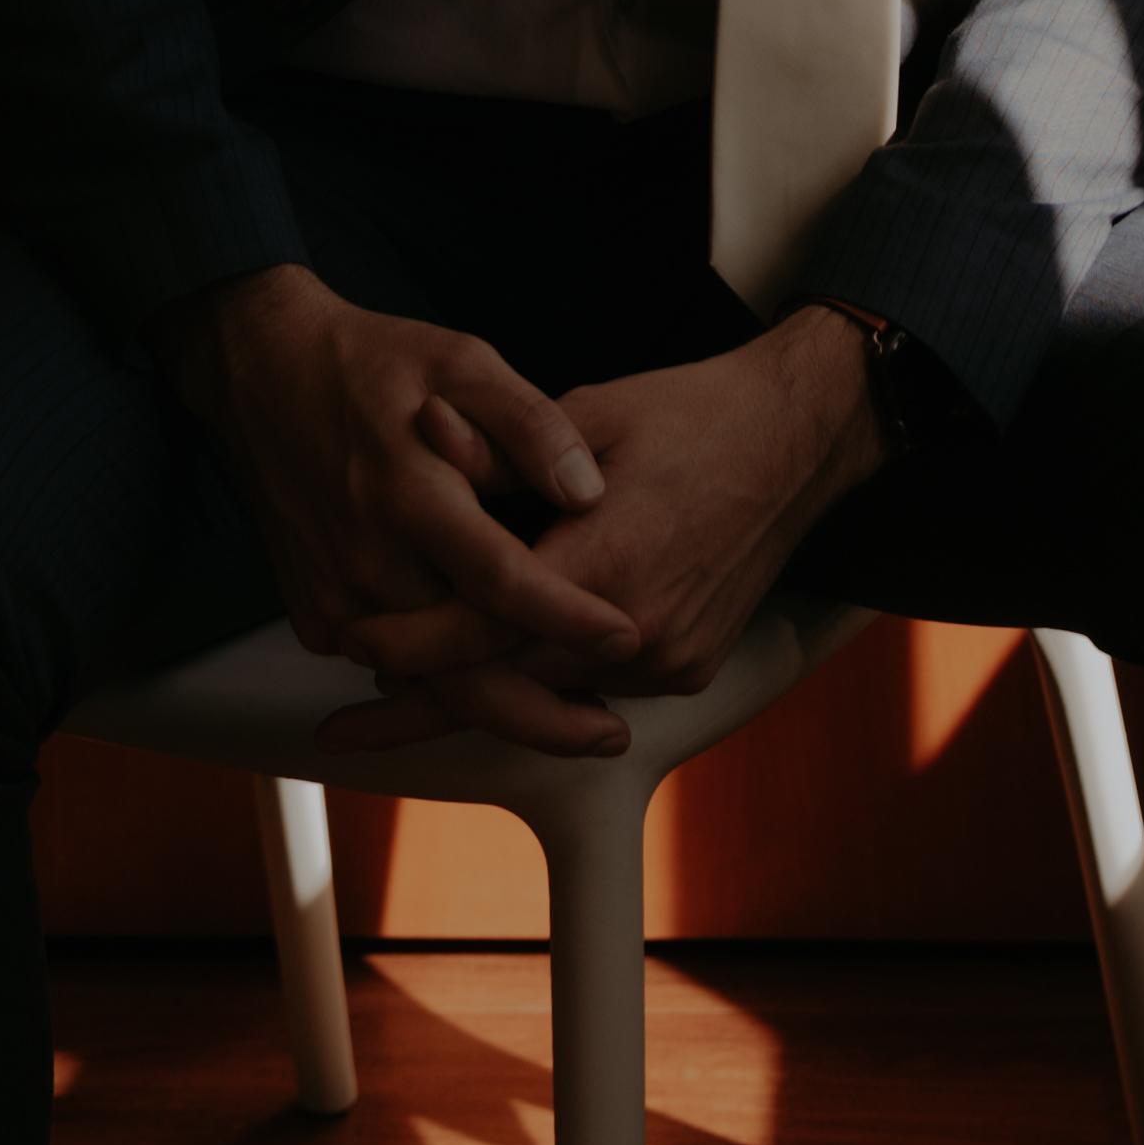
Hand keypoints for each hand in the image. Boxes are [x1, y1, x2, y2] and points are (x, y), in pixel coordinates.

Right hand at [160, 263, 642, 754]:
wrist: (260, 372)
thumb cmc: (372, 362)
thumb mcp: (460, 361)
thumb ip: (527, 424)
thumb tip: (588, 490)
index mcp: (408, 493)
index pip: (499, 579)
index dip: (567, 616)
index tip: (626, 634)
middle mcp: (366, 559)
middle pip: (460, 667)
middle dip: (541, 716)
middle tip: (612, 734)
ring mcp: (334, 595)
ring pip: (424, 682)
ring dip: (497, 710)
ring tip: (573, 720)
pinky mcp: (314, 612)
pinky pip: (387, 664)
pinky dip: (442, 682)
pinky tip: (499, 680)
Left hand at [327, 307, 887, 755]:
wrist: (797, 439)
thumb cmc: (687, 412)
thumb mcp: (586, 413)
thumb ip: (504, 451)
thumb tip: (422, 442)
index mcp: (601, 560)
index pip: (480, 628)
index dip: (406, 644)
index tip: (349, 646)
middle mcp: (636, 629)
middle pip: (503, 687)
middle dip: (422, 707)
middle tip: (346, 732)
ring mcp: (668, 658)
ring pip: (550, 690)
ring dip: (487, 687)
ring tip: (406, 690)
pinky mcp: (690, 668)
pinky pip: (598, 683)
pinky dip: (549, 671)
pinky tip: (508, 652)